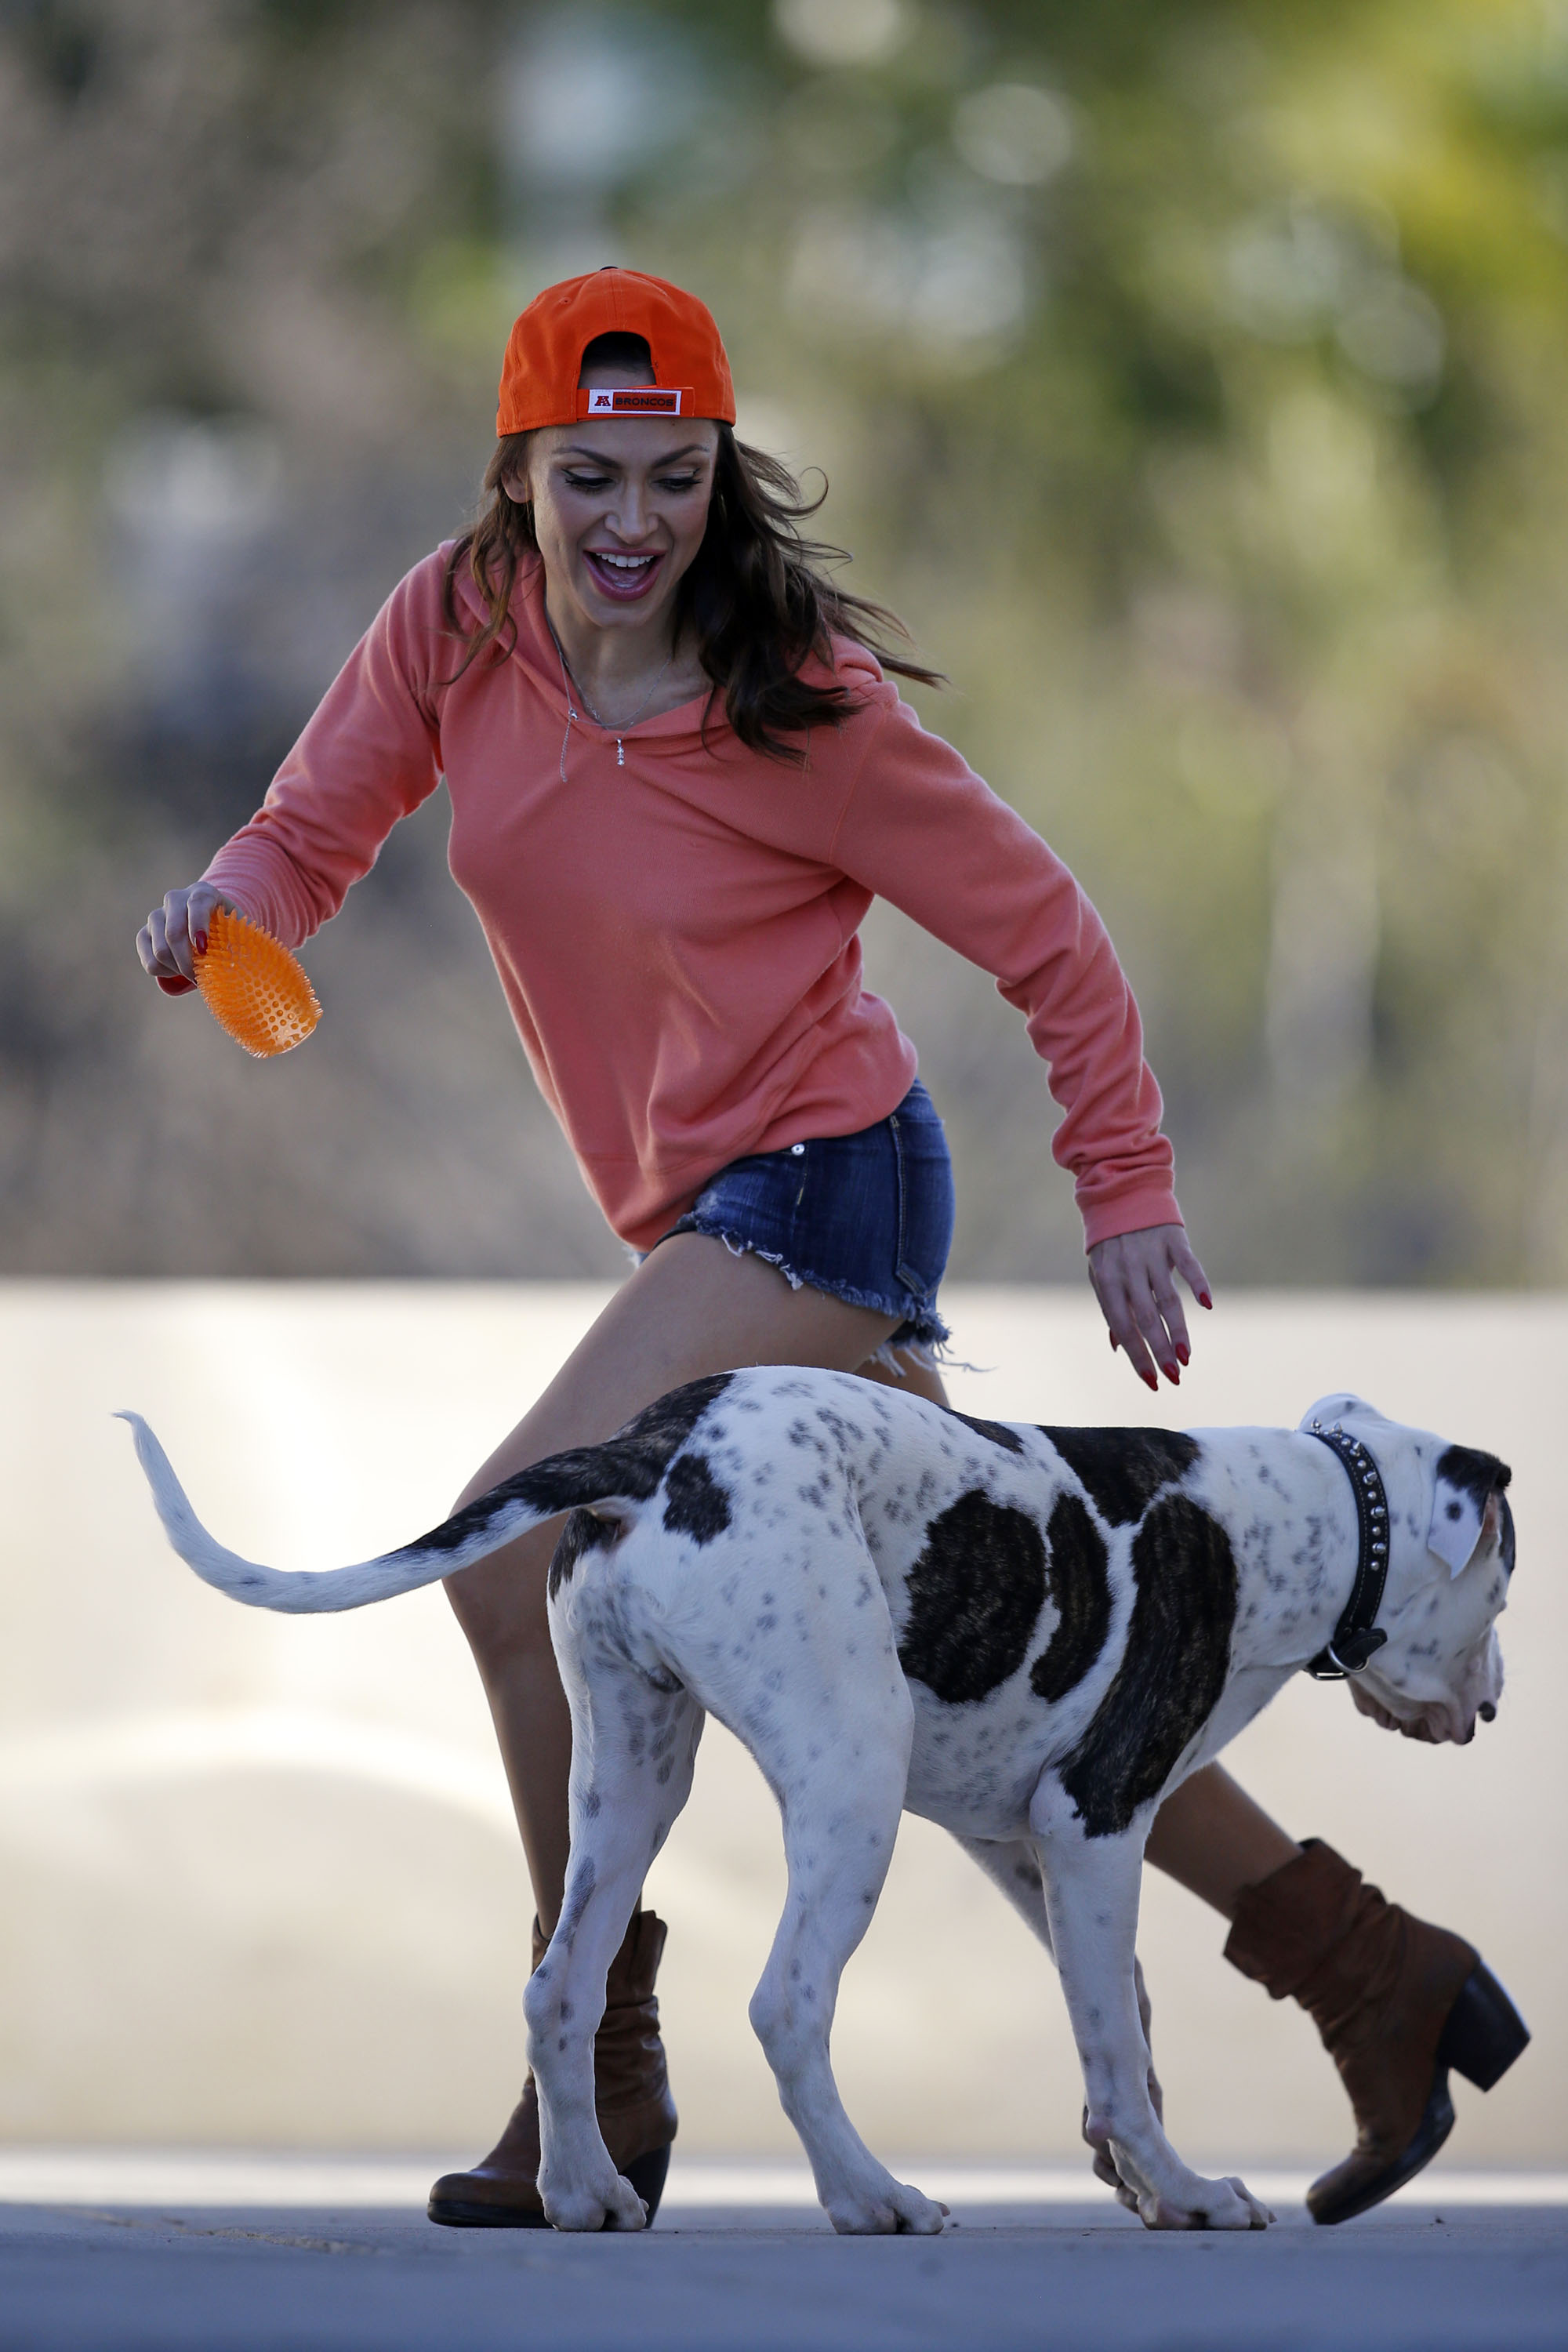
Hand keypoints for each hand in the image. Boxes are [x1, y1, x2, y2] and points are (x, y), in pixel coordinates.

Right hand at [136, 883, 230, 995]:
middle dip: (188, 961)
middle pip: (173, 933)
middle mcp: (176, 899)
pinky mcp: (144, 934)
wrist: (207, 923)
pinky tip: (180, 971)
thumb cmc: (228, 929)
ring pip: (160, 950)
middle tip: (201, 979)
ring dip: (178, 970)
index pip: (197, 904)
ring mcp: (156, 916)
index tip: (204, 950)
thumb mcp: (238, 930)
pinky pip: (150, 961)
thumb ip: (239, 942)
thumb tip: (240, 966)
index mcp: (202, 893)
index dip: (199, 926)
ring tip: (195, 976)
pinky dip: (166, 972)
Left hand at [1087, 1223, 1210, 1391]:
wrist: (1121, 1191)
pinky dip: (1198, 1283)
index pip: (1122, 1325)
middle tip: (1174, 1377)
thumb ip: (1113, 1308)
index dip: (1136, 1354)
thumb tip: (1118, 1347)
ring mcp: (1151, 1254)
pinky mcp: (1173, 1239)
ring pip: (1168, 1299)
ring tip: (1186, 1358)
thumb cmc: (1110, 1242)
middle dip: (1160, 1351)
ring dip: (1178, 1331)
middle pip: (1146, 1318)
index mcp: (1107, 1281)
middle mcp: (1128, 1269)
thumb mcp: (1102, 1273)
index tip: (1151, 1380)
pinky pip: (1188, 1265)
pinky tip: (1207, 1306)